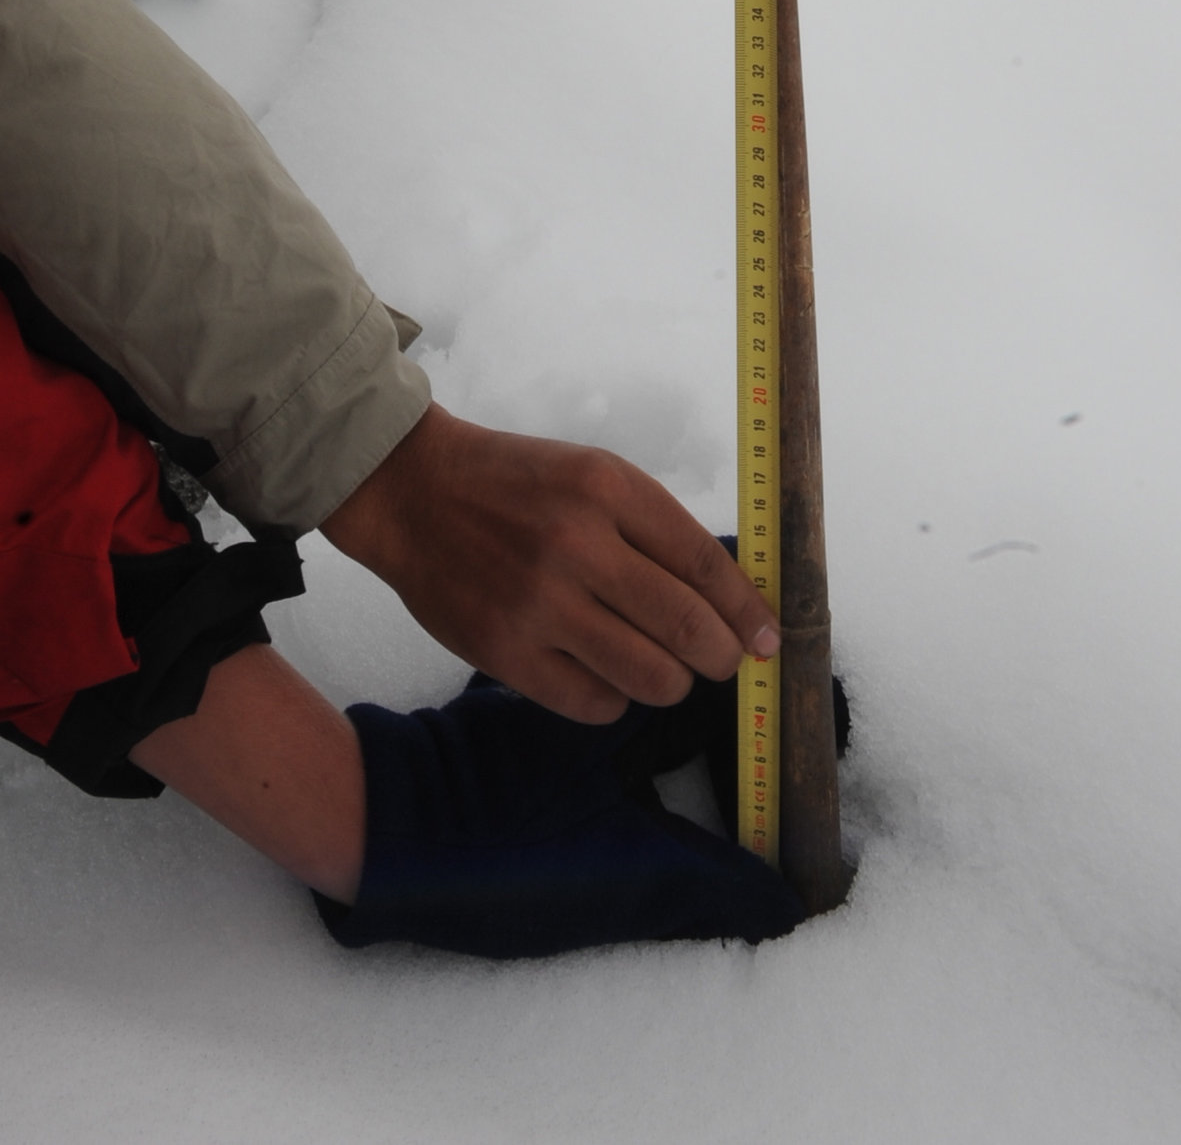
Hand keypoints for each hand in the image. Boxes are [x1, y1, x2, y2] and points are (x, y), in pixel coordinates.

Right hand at [321, 405, 778, 724]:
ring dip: (671, 683)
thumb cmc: (517, 484)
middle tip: (721, 661)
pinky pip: (595, 705)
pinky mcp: (506, 654)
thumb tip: (728, 601)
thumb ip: (653, 531)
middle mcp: (577, 544)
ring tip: (661, 669)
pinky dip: (615, 700)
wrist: (412, 493)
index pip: (703, 564)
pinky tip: (604, 674)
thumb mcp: (591, 476)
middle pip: (687, 628)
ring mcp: (539, 604)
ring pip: (649, 678)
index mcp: (606, 488)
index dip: (747, 611)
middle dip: (721, 656)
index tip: (768, 639)